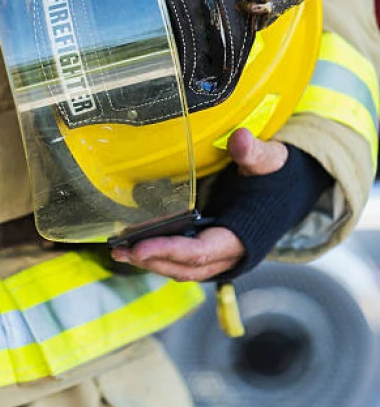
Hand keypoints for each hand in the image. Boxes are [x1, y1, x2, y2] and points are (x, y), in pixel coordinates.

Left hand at [110, 129, 287, 281]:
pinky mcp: (209, 249)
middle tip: (120, 250)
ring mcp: (218, 256)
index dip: (170, 251)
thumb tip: (240, 139)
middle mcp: (230, 254)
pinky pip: (181, 259)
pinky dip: (158, 255)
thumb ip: (254, 153)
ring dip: (150, 261)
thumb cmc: (277, 177)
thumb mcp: (270, 161)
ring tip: (119, 250)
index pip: (201, 252)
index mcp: (243, 238)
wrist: (287, 191)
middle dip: (152, 261)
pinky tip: (135, 244)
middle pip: (186, 268)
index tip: (139, 247)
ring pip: (181, 268)